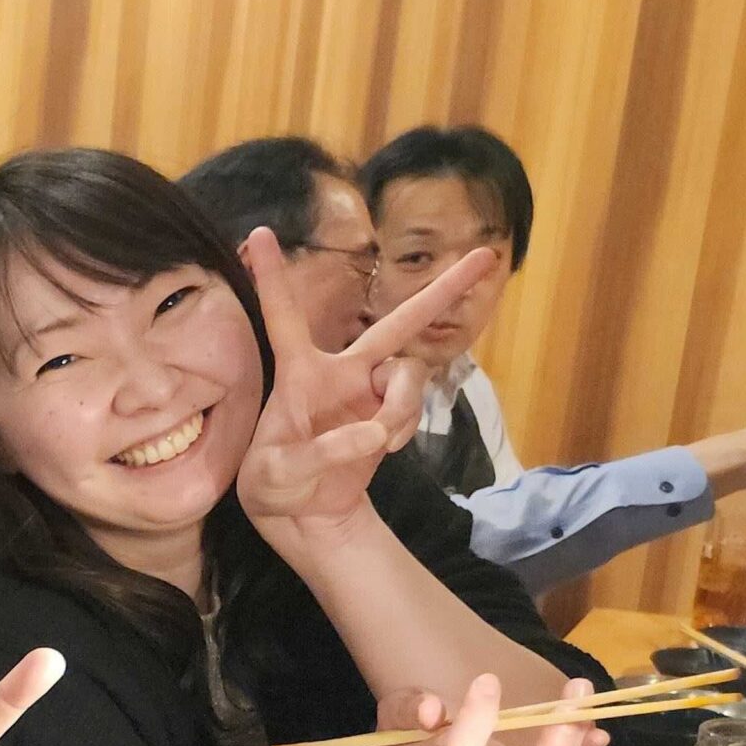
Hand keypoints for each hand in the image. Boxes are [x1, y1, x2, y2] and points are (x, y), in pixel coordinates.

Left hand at [236, 228, 498, 548]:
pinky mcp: (391, 414)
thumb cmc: (273, 486)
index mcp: (299, 372)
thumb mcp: (276, 476)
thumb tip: (373, 432)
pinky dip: (406, 428)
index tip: (260, 231)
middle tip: (485, 256)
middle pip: (395, 323)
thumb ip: (320, 454)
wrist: (304, 514)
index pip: (283, 315)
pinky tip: (384, 449)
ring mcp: (372, 391)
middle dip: (440, 291)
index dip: (273, 276)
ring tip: (380, 443)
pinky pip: (416, 407)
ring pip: (411, 375)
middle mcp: (341, 370)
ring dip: (403, 406)